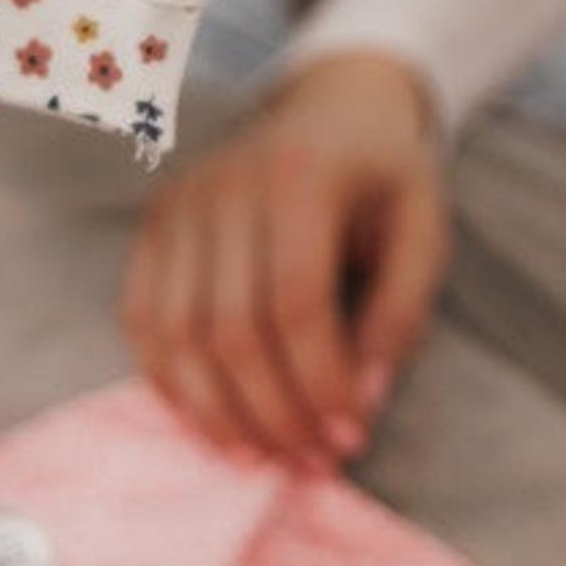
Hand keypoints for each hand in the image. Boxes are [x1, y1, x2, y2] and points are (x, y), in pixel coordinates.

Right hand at [124, 51, 448, 469]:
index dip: (320, 382)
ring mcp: (181, 202)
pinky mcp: (155, 224)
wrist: (332, 106)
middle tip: (309, 459)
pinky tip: (213, 421)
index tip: (350, 435)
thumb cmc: (384, 175)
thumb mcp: (423, 225)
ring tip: (261, 457)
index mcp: (300, 174)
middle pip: (231, 327)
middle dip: (271, 411)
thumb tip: (363, 397)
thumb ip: (402, 309)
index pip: (296, 301)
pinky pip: (141, 319)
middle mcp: (226, 184)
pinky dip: (170, 382)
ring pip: (176, 334)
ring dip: (216, 413)